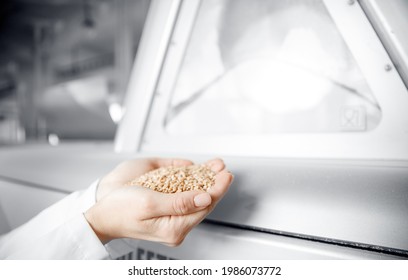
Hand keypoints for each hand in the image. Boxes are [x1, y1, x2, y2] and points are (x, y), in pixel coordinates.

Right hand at [85, 158, 232, 244]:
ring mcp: (172, 218)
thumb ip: (178, 202)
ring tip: (216, 167)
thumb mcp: (149, 203)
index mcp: (174, 228)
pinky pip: (185, 196)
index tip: (226, 175)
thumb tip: (205, 198)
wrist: (102, 213)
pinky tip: (200, 174)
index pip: (205, 206)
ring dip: (206, 180)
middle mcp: (176, 225)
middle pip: (203, 202)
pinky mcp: (167, 209)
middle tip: (223, 169)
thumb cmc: (119, 210)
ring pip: (196, 198)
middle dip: (215, 183)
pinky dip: (194, 183)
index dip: (218, 189)